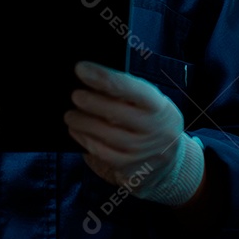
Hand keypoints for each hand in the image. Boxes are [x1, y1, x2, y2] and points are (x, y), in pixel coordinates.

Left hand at [64, 61, 203, 205]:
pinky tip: (76, 131)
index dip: (103, 77)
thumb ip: (127, 93)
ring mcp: (144, 152)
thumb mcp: (150, 105)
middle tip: (75, 96)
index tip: (81, 68)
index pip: (130, 88)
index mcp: (159, 106)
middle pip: (118, 113)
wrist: (169, 163)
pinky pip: (103, 154)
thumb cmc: (151, 122)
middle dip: (92, 103)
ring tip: (69, 115)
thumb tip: (91, 78)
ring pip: (108, 136)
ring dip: (84, 124)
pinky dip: (85, 141)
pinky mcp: (131, 170)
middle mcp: (155, 130)